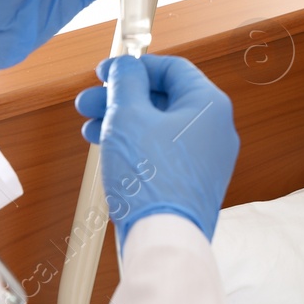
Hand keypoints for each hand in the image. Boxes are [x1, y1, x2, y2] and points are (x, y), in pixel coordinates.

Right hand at [75, 54, 236, 246]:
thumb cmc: (151, 178)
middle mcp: (216, 131)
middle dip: (120, 98)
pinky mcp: (195, 183)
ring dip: (123, 123)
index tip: (104, 72)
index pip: (172, 68)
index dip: (134, 66)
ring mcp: (208, 160)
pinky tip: (110, 152)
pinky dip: (138, 147)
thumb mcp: (127, 116)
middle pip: (164, 99)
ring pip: (160, 128)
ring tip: (90, 130)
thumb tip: (126, 67)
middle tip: (87, 103)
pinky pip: (165, 153)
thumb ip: (125, 82)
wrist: (164, 238)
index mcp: (210, 106)